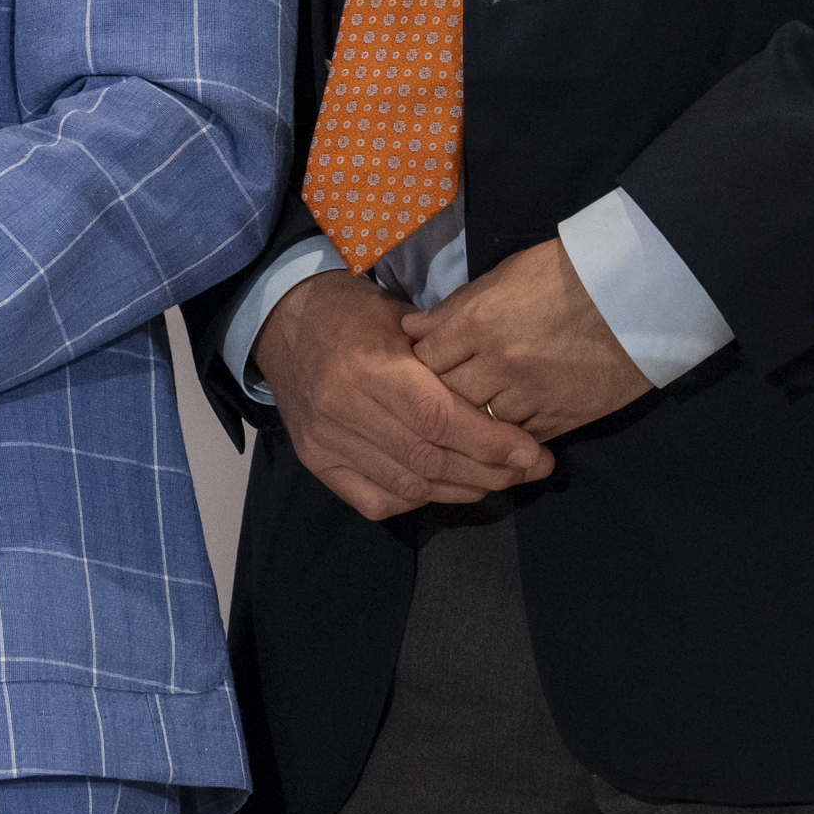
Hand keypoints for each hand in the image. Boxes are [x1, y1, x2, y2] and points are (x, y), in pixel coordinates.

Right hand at [251, 267, 551, 520]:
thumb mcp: (403, 320)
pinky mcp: (316, 461)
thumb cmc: (354, 313)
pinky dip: (416, 501)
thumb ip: (448, 359)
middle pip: (427, 459)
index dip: (488, 442)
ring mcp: (325, 442)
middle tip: (527, 470)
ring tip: (497, 481)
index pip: (437, 418)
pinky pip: (375, 501)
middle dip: (487, 471)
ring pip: (407, 486)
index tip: (531, 452)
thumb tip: (508, 402)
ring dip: (460, 489)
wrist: (283, 322)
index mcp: (369, 366)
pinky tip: (443, 488)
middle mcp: (343, 409)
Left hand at [403, 239, 651, 443]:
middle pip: (446, 395)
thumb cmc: (567, 274)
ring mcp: (531, 395)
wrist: (640, 294)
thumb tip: (414, 329)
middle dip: (440, 392)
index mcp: (479, 321)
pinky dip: (508, 431)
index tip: (422, 361)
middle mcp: (499, 363)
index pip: (424, 357)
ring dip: (474, 415)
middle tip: (442, 388)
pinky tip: (505, 422)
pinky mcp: (561, 417)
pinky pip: (518, 437)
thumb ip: (456, 307)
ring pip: (479, 422)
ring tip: (474, 406)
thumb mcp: (504, 276)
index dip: (419, 361)